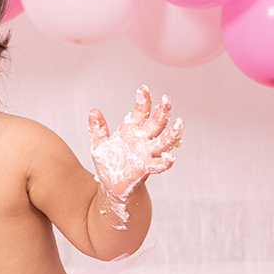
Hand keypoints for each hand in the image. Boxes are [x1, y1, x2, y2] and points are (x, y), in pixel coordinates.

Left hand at [88, 86, 183, 227]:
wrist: (111, 184)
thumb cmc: (109, 163)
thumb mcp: (99, 144)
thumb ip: (97, 128)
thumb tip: (94, 111)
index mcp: (132, 130)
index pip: (142, 112)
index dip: (144, 101)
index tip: (143, 89)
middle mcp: (143, 140)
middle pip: (157, 123)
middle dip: (163, 111)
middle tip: (166, 99)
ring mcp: (147, 154)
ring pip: (164, 141)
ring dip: (173, 133)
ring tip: (179, 123)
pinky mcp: (146, 168)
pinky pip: (159, 165)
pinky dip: (166, 162)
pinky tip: (171, 157)